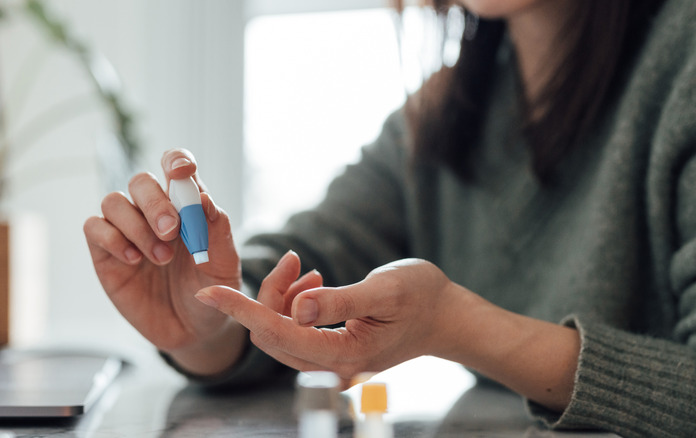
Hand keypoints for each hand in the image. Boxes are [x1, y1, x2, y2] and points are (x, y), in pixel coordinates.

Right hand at [84, 148, 242, 374]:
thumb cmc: (211, 289)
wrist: (194, 330)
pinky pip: (94, 228)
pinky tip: (134, 259)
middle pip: (141, 181)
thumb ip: (218, 230)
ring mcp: (127, 231)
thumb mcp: (224, 264)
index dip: (176, 161)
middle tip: (171, 231)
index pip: (175, 167)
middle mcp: (154, 212)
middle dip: (155, 202)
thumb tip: (204, 197)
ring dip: (137, 226)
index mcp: (186, 206)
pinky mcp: (106, 254)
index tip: (182, 171)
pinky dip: (112, 238)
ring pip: (114, 202)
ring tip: (160, 257)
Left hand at [194, 258, 471, 379]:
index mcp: (344, 356)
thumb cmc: (421, 297)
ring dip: (283, 299)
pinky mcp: (331, 355)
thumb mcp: (385, 290)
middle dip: (269, 296)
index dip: (242, 310)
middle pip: (272, 335)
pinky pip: (295, 332)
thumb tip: (297, 308)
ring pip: (281, 333)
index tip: (210, 291)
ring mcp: (331, 365)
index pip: (277, 333)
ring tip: (313, 273)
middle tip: (294, 261)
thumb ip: (340, 301)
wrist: (445, 316)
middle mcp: (332, 369)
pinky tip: (316, 285)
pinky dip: (294, 305)